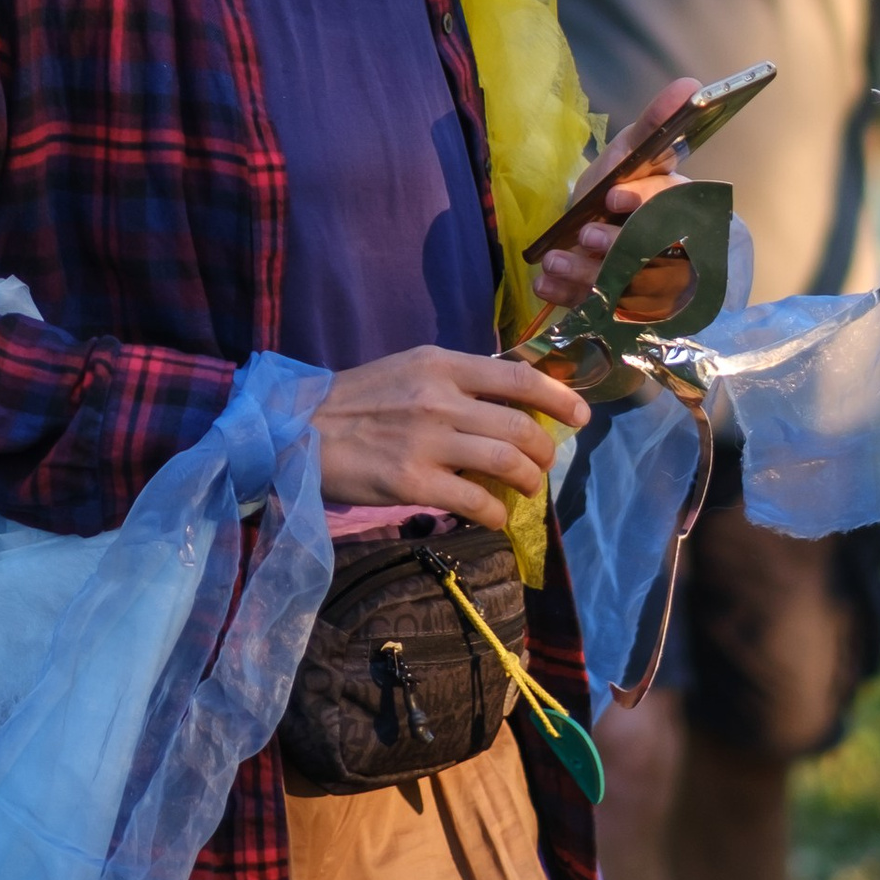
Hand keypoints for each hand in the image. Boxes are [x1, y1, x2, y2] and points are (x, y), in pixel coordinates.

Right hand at [315, 342, 591, 526]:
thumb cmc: (356, 399)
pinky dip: (495, 513)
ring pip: (506, 463)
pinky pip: (475, 501)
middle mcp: (439, 398)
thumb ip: (457, 381)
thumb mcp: (410, 369)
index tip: (580, 415)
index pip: (518, 376)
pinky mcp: (411, 482)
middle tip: (543, 465)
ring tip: (526, 490)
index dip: (558, 397)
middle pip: (520, 427)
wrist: (299, 430)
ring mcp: (426, 441)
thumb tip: (512, 402)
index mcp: (441, 364)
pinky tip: (494, 516)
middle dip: (544, 452)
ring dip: (528, 482)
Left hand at [531, 74, 699, 319]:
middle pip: (658, 259)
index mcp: (684, 212)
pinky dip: (571, 298)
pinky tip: (547, 285)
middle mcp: (676, 255)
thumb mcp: (629, 154)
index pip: (680, 211)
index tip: (615, 198)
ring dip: (588, 274)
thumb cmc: (613, 190)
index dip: (648, 204)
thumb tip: (691, 85)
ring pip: (629, 290)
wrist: (578, 234)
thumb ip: (655, 123)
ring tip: (555, 261)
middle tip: (583, 234)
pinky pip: (601, 313)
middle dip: (615, 246)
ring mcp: (651, 292)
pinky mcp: (621, 317)